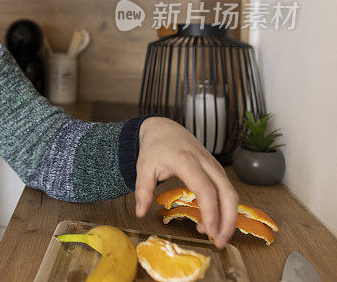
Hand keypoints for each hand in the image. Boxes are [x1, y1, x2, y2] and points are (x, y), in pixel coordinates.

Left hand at [134, 117, 238, 248]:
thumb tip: (140, 213)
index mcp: (186, 160)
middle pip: (227, 193)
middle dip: (228, 221)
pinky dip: (225, 209)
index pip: (205, 189)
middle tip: (219, 242)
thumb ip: (143, 190)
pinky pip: (227, 191)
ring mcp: (214, 165)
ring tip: (214, 236)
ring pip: (232, 194)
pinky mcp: (217, 170)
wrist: (164, 128)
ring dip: (228, 218)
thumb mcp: (143, 166)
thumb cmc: (155, 147)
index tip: (210, 232)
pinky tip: (210, 222)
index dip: (210, 211)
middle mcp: (205, 162)